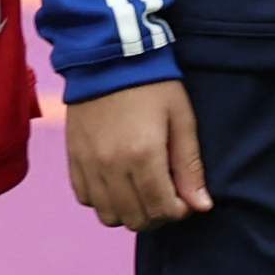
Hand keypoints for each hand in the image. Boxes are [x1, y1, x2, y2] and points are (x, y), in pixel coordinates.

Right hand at [64, 76, 209, 228]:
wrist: (107, 56)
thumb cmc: (152, 86)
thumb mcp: (181, 120)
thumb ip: (189, 166)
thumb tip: (201, 206)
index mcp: (143, 155)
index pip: (162, 209)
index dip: (180, 211)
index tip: (185, 197)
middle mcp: (111, 165)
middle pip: (134, 218)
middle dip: (156, 215)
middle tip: (165, 196)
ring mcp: (88, 162)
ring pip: (107, 214)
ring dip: (128, 212)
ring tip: (140, 192)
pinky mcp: (73, 155)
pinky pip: (84, 196)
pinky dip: (101, 200)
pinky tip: (116, 184)